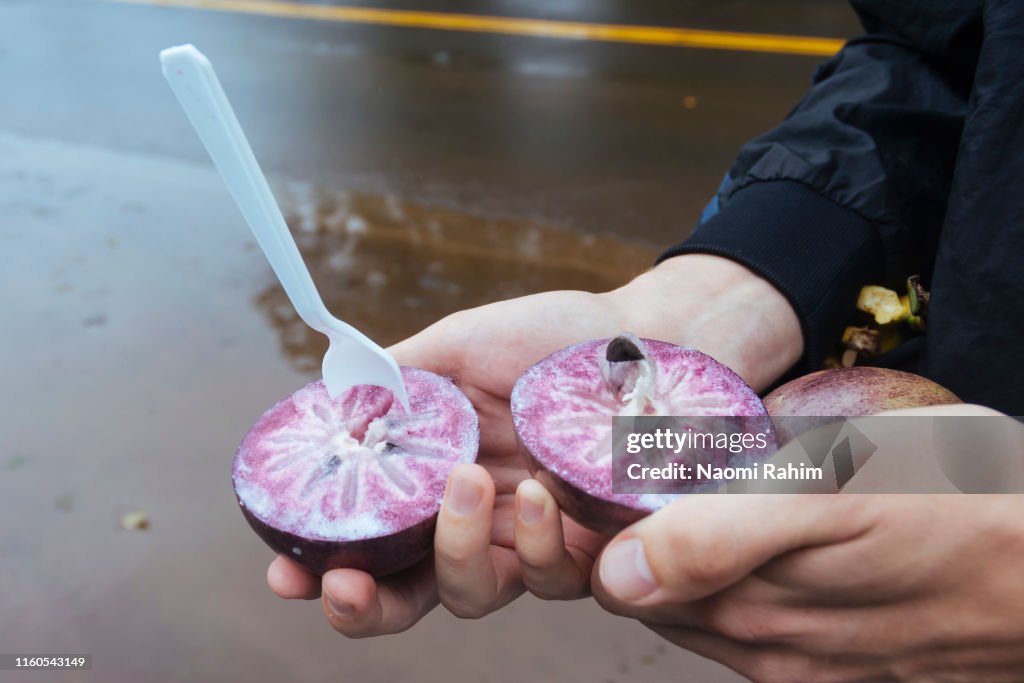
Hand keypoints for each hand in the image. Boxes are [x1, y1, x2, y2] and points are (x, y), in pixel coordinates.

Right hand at [267, 289, 627, 635]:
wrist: (642, 338)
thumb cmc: (550, 338)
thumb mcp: (460, 346)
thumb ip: (397, 379)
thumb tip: (328, 400)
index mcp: (434, 479)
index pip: (371, 541)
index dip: (325, 568)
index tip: (284, 573)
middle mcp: (474, 520)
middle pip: (408, 595)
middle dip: (366, 606)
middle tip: (343, 587)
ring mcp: (529, 539)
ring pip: (472, 595)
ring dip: (453, 551)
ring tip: (467, 480)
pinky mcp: (589, 548)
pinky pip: (550, 576)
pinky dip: (536, 542)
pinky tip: (540, 492)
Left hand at [592, 407, 1023, 680]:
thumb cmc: (962, 511)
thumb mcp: (842, 499)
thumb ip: (723, 541)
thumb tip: (618, 575)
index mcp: (749, 609)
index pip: (618, 579)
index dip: (578, 530)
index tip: (551, 474)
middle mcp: (763, 648)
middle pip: (649, 595)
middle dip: (605, 540)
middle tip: (579, 467)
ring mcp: (803, 660)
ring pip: (696, 604)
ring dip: (664, 554)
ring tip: (646, 484)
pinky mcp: (840, 657)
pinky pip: (751, 615)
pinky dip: (721, 573)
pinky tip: (737, 523)